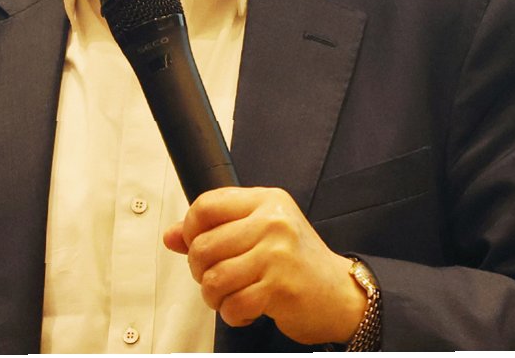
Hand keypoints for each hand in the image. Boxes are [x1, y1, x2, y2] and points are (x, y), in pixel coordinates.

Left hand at [163, 186, 365, 344]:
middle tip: (213, 277)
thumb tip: (172, 236)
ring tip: (227, 296)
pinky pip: (234, 304)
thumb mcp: (259, 232)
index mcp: (265, 201)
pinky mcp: (281, 287)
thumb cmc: (297, 261)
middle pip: (204, 245)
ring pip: (214, 277)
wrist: (342, 293)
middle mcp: (271, 222)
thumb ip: (215, 229)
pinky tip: (244, 309)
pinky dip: (232, 313)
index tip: (194, 244)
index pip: (206, 205)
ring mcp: (277, 254)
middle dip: (200, 270)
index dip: (189, 228)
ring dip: (214, 296)